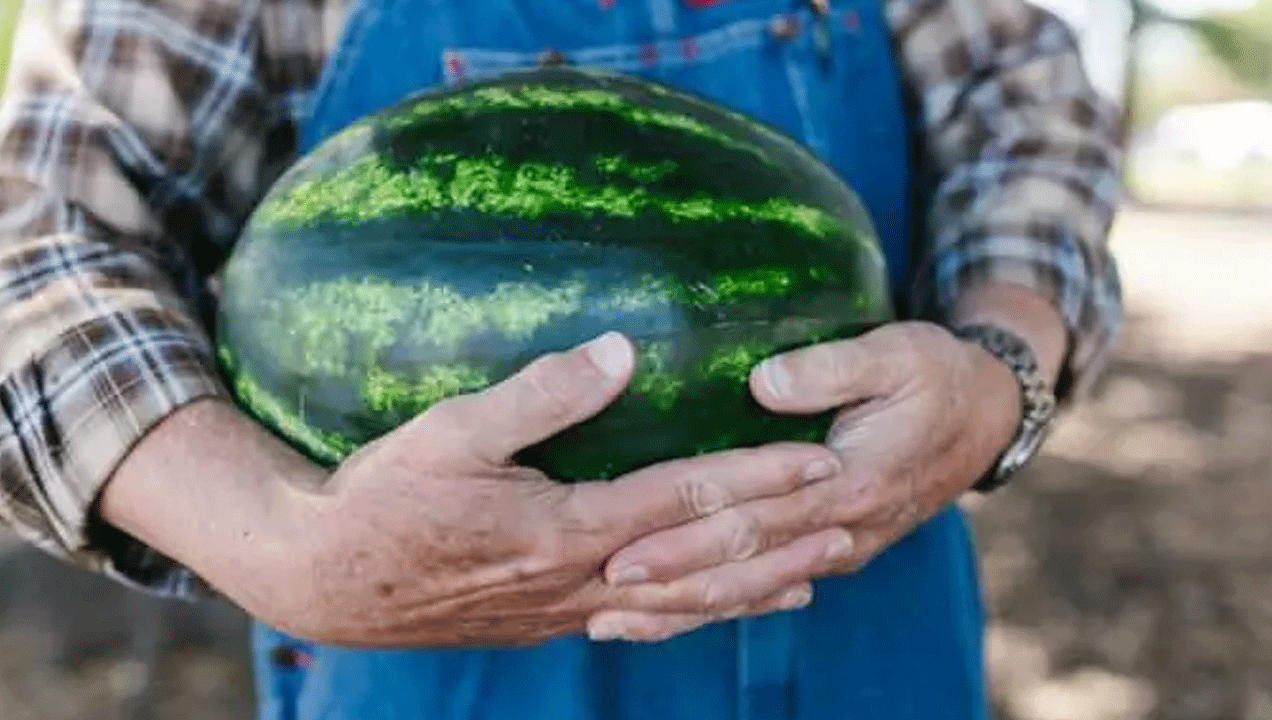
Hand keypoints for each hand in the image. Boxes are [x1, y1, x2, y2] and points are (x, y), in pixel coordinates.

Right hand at [270, 332, 850, 647]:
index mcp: (568, 527)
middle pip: (705, 562)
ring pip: (684, 606)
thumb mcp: (450, 432)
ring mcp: (567, 610)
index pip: (688, 500)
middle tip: (852, 516)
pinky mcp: (548, 622)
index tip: (820, 457)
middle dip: (782, 537)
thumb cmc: (382, 496)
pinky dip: (695, 613)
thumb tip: (623, 351)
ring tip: (816, 571)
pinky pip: (643, 621)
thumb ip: (540, 394)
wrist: (326, 580)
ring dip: (754, 586)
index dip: (759, 478)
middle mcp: (582, 579)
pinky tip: (717, 606)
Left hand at [592, 322, 1024, 638]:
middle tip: (602, 595)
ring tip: (616, 623)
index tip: (624, 550)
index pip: (754, 520)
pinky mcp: (832, 549)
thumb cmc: (935, 375)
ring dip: (685, 610)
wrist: (987, 418)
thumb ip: (830, 368)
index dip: (687, 540)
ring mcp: (839, 548)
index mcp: (851, 482)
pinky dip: (720, 605)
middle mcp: (842, 530)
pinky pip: (768, 588)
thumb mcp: (896, 351)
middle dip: (670, 584)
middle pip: (742, 567)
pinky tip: (673, 617)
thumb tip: (761, 382)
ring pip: (752, 591)